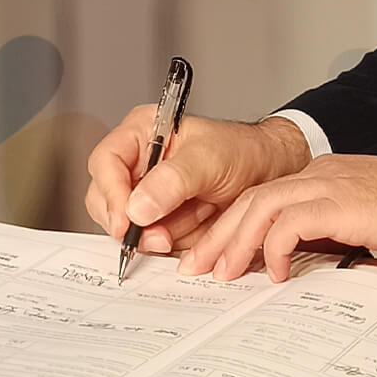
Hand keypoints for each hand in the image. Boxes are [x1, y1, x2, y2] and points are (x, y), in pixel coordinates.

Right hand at [85, 111, 311, 256]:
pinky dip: (174, 242)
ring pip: (128, 228)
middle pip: (105, 201)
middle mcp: (137, 164)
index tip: (127, 221)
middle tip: (161, 235)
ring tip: (195, 220)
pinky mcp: (160, 221)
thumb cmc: (241, 151)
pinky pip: (151, 242)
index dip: (110, 194)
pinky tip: (197, 226)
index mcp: (141, 134)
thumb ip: (172, 180)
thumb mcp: (209, 158)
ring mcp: (146, 196)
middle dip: (133, 224)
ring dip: (160, 233)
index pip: (105, 163)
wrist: (270, 174)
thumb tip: (137, 207)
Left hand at [182, 154, 376, 282]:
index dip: (231, 228)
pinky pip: (292, 221)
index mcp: (323, 177)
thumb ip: (330, 236)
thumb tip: (300, 266)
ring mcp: (331, 184)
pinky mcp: (344, 202)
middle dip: (219, 236)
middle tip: (197, 270)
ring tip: (223, 275)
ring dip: (236, 242)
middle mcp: (320, 174)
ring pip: (262, 206)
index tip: (212, 259)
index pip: (261, 198)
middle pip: (251, 199)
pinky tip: (274, 273)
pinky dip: (274, 247)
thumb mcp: (363, 225)